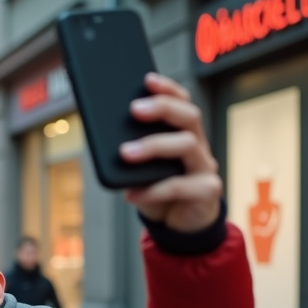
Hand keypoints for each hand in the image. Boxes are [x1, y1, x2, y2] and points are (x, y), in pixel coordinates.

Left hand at [120, 73, 221, 233]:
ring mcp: (205, 168)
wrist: (178, 227)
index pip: (182, 102)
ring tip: (125, 153)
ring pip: (187, 145)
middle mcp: (198, 147)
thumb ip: (131, 150)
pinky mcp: (206, 192)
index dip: (167, 89)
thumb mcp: (141, 169)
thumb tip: (102, 134)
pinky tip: (130, 194)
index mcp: (183, 134)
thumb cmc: (157, 191)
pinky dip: (152, 190)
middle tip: (134, 110)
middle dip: (162, 108)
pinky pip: (179, 186)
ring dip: (154, 146)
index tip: (146, 79)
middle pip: (189, 116)